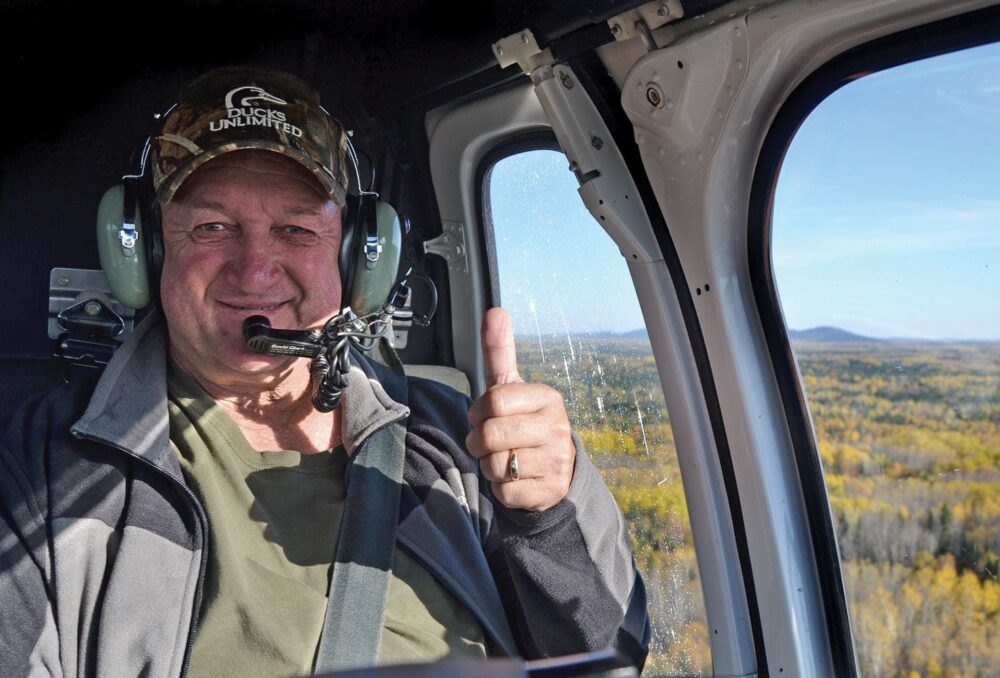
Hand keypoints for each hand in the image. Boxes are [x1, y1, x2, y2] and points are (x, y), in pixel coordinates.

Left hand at [466, 307, 575, 511]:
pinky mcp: (550, 491)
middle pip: (490, 435)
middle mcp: (556, 427)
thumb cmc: (524, 422)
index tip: (484, 416)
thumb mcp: (513, 389)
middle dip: (478, 442)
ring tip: (503, 460)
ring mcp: (556, 461)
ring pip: (495, 465)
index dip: (478, 413)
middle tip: (488, 443)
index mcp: (547, 398)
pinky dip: (501, 489)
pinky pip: (505, 492)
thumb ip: (500, 352)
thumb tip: (495, 310)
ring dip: (489, 466)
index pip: (492, 402)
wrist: (557, 470)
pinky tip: (515, 479)